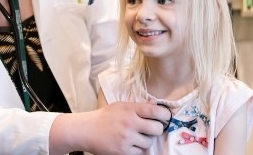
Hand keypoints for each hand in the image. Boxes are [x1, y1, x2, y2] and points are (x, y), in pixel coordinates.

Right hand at [50, 101, 170, 154]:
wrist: (87, 130)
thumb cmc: (106, 116)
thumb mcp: (121, 106)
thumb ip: (139, 106)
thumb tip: (155, 104)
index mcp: (130, 109)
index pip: (155, 111)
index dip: (164, 114)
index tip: (165, 116)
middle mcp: (130, 123)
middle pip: (157, 129)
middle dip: (156, 129)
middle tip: (151, 128)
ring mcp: (126, 139)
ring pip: (148, 142)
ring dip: (145, 140)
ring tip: (136, 137)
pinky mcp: (123, 152)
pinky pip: (139, 152)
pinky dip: (137, 149)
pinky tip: (130, 144)